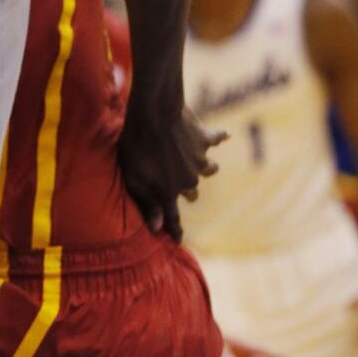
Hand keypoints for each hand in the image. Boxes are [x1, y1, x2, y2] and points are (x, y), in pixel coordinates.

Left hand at [118, 103, 225, 241]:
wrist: (153, 115)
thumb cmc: (136, 146)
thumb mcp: (133, 178)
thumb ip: (146, 203)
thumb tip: (156, 228)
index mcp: (168, 191)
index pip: (173, 217)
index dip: (175, 230)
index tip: (179, 241)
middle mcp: (189, 180)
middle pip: (191, 192)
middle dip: (186, 190)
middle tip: (175, 180)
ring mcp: (199, 160)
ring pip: (209, 169)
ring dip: (203, 167)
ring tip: (196, 161)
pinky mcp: (204, 139)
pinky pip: (217, 138)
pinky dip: (219, 136)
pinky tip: (224, 135)